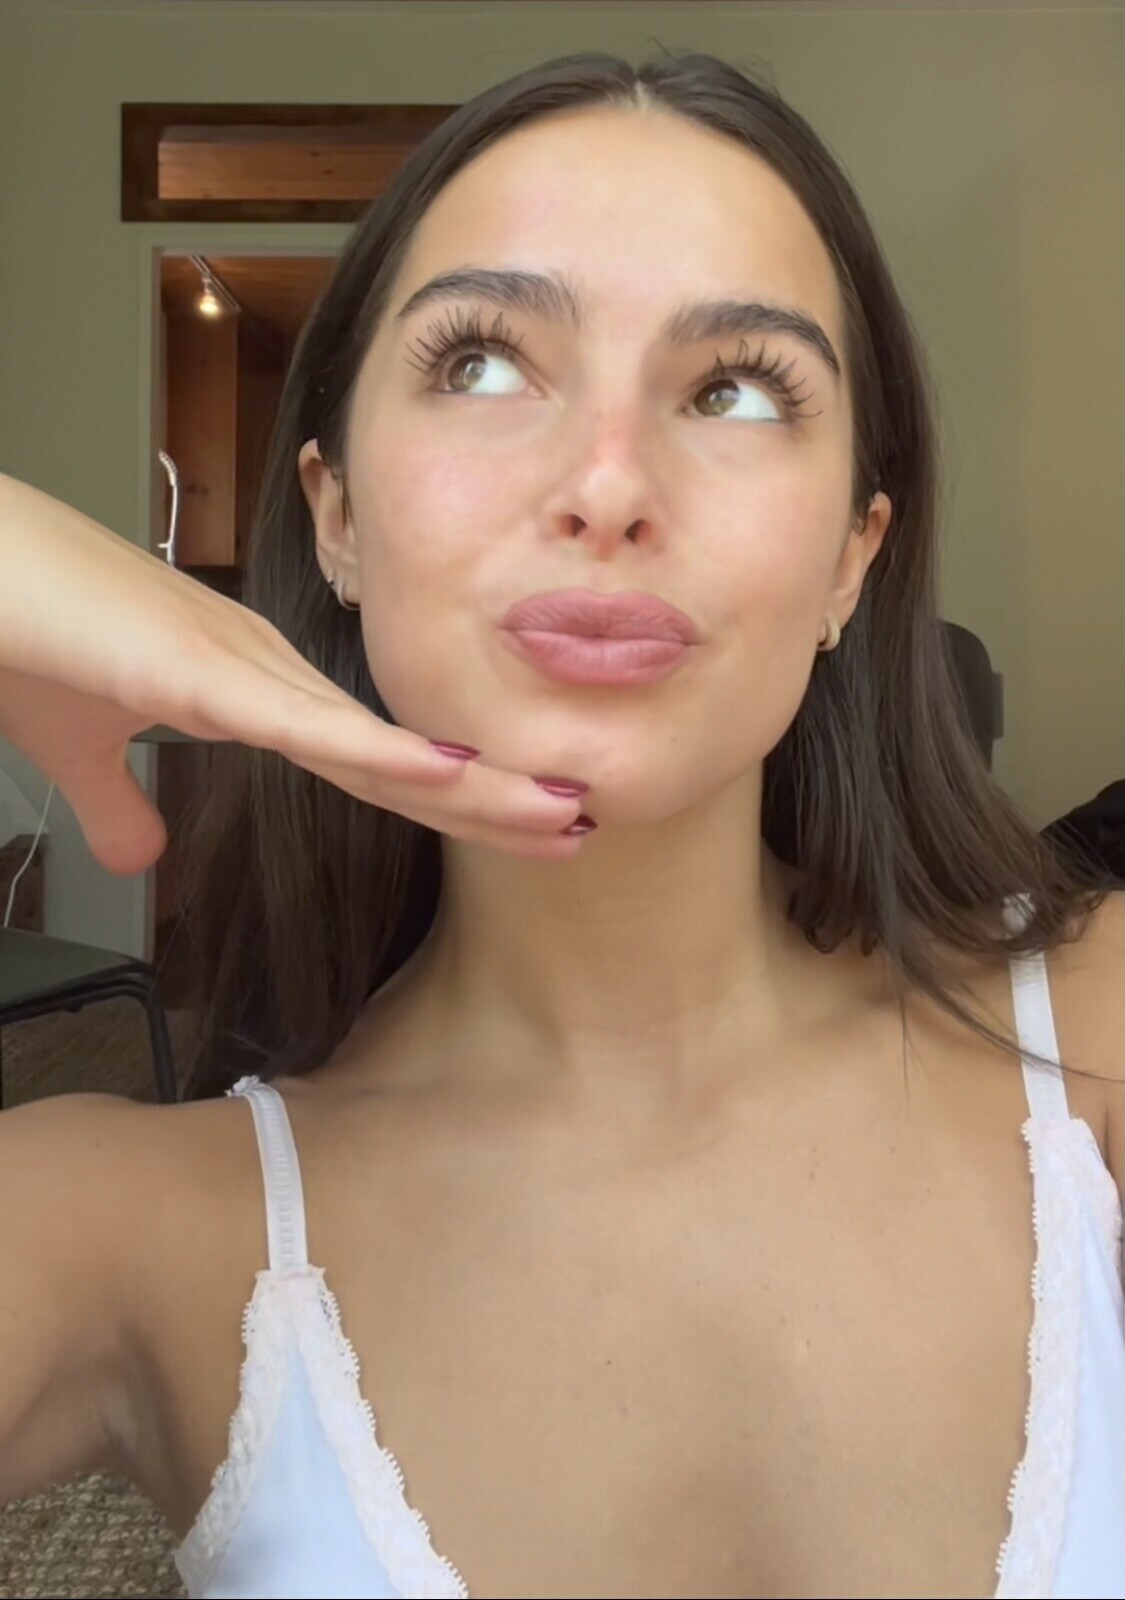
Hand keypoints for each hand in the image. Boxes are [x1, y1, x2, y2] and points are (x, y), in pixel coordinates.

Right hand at [0, 476, 587, 874]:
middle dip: (496, 794)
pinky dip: (379, 753)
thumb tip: (145, 858)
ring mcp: (240, 669)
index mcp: (252, 691)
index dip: (454, 797)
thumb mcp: (84, 748)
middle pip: (404, 753)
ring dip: (473, 783)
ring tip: (558, 814)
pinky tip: (446, 776)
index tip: (522, 827)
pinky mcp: (193, 671)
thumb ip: (124, 802)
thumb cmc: (21, 639)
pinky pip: (303, 724)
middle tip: (582, 826)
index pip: (376, 760)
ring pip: (379, 741)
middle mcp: (269, 674)